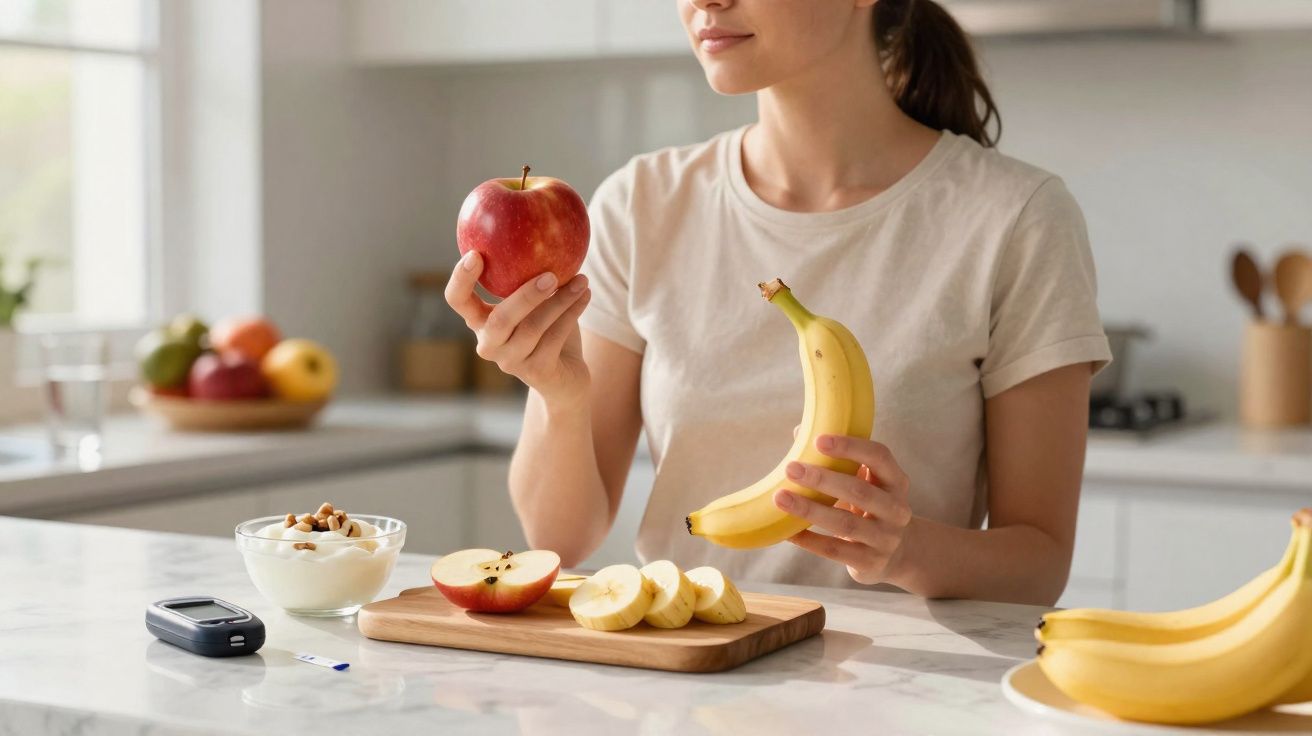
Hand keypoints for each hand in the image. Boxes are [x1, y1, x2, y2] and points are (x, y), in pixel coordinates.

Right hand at [444, 251, 591, 404]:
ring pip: (534, 328)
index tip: (476, 254)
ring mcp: (510, 361)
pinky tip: (585, 295)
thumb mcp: (535, 300)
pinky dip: (572, 313)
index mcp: (480, 320)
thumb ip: (530, 273)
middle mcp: (489, 343)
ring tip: (581, 280)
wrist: (565, 377)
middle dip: (525, 295)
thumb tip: (543, 224)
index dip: (461, 279)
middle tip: (550, 275)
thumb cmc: (547, 328)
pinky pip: (555, 338)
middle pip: (500, 319)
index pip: (457, 300)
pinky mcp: (536, 372)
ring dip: (561, 301)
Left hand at [773, 435, 913, 585]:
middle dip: (823, 479)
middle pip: (860, 491)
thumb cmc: (869, 506)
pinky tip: (786, 531)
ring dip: (810, 510)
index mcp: (895, 481)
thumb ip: (837, 459)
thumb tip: (800, 432)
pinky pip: (835, 550)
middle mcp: (896, 509)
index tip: (818, 440)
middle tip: (791, 468)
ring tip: (781, 497)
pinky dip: (809, 540)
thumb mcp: (863, 482)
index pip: (879, 456)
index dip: (850, 446)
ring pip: (845, 523)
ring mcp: (885, 538)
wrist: (897, 554)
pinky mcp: (870, 562)